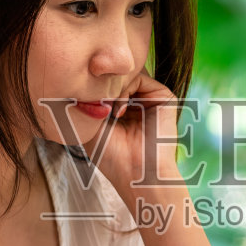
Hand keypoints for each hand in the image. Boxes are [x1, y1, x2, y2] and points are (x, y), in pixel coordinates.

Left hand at [93, 68, 180, 195]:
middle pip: (116, 75)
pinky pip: (140, 77)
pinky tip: (118, 111)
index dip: (91, 86)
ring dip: (110, 88)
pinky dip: (125, 88)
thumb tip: (82, 73)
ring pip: (126, 74)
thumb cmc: (110, 155)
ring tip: (106, 111)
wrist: (136, 173)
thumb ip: (88, 97)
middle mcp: (139, 101)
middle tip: (94, 105)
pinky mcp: (164, 97)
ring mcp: (151, 98)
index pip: (106, 82)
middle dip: (101, 85)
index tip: (82, 104)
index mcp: (123, 107)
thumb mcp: (91, 123)